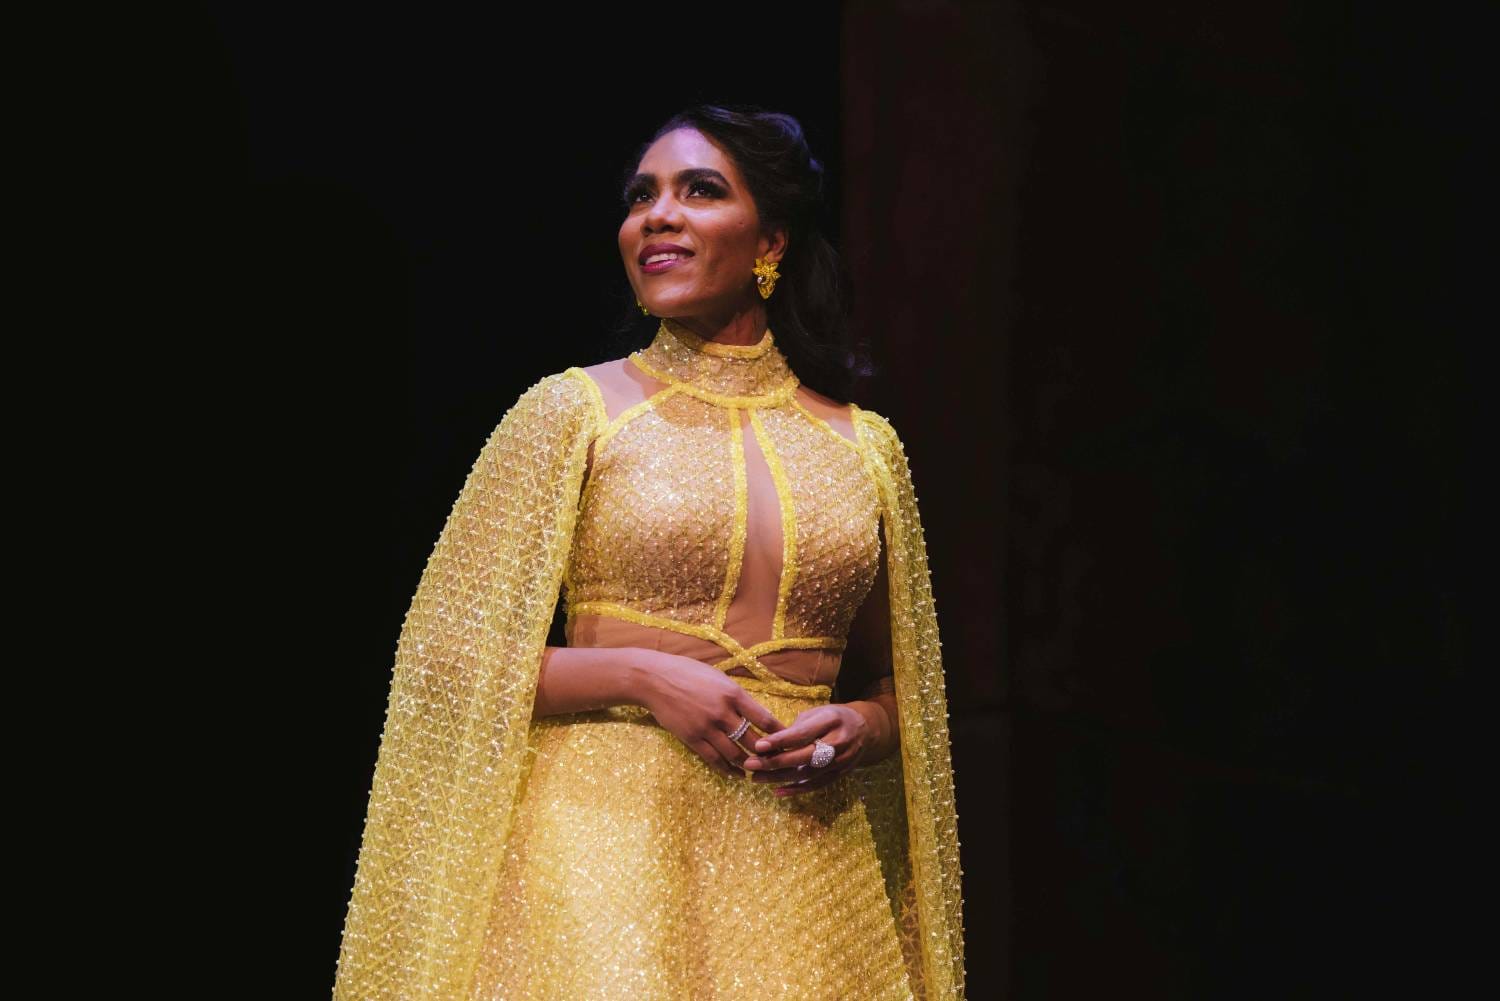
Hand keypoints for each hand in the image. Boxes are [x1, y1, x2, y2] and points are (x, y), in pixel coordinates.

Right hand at [637, 651, 786, 778]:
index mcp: (733, 693)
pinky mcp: (691, 738)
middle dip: (768, 754)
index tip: (789, 740)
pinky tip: (734, 774)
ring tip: (758, 770)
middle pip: (753, 741)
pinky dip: (727, 770)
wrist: (654, 679)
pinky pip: (713, 759)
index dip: (779, 733)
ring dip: (749, 765)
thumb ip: (735, 694)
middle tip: (777, 762)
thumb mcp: (718, 676)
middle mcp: (723, 712)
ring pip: (735, 755)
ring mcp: (706, 727)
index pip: (764, 718)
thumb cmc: (687, 672)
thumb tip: (753, 710)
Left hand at [741, 704, 869, 795]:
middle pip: (803, 756)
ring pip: (807, 773)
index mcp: (831, 721)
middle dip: (775, 762)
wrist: (865, 730)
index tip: (758, 746)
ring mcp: (841, 761)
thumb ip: (795, 728)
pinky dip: (796, 790)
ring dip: (780, 778)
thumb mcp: (816, 713)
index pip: (802, 734)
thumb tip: (769, 744)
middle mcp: (838, 742)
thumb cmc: (832, 718)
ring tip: (757, 778)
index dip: (779, 741)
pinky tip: (777, 791)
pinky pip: (816, 785)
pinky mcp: (840, 774)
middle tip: (750, 764)